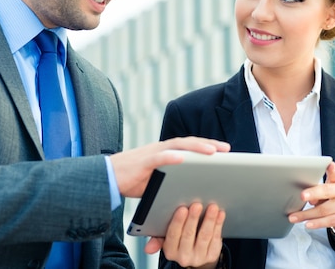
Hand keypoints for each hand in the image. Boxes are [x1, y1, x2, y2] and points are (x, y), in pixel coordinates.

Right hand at [110, 137, 229, 197]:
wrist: (107, 178)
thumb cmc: (131, 179)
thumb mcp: (156, 181)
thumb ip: (171, 182)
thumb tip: (189, 191)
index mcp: (166, 154)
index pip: (191, 147)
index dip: (208, 148)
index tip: (225, 151)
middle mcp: (162, 150)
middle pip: (189, 143)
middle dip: (208, 145)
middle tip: (227, 149)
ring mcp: (152, 154)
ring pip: (178, 146)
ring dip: (196, 148)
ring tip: (212, 151)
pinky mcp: (142, 162)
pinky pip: (158, 157)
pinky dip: (171, 156)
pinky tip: (182, 158)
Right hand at [145, 202, 224, 268]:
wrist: (194, 255)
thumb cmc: (178, 239)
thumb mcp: (165, 239)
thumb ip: (157, 237)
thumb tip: (148, 248)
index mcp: (170, 250)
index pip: (173, 235)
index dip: (178, 222)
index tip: (182, 209)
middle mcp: (184, 256)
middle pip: (189, 235)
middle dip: (193, 218)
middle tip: (197, 205)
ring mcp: (199, 256)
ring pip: (205, 236)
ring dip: (209, 220)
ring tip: (212, 207)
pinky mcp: (212, 255)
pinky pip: (216, 238)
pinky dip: (218, 224)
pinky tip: (220, 214)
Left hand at [288, 161, 334, 233]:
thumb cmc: (332, 198)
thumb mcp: (326, 191)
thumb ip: (317, 191)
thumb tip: (308, 198)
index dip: (332, 169)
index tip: (328, 165)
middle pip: (329, 191)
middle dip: (314, 193)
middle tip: (301, 196)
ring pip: (326, 210)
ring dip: (308, 214)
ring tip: (293, 217)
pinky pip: (331, 221)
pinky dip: (317, 223)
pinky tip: (307, 224)